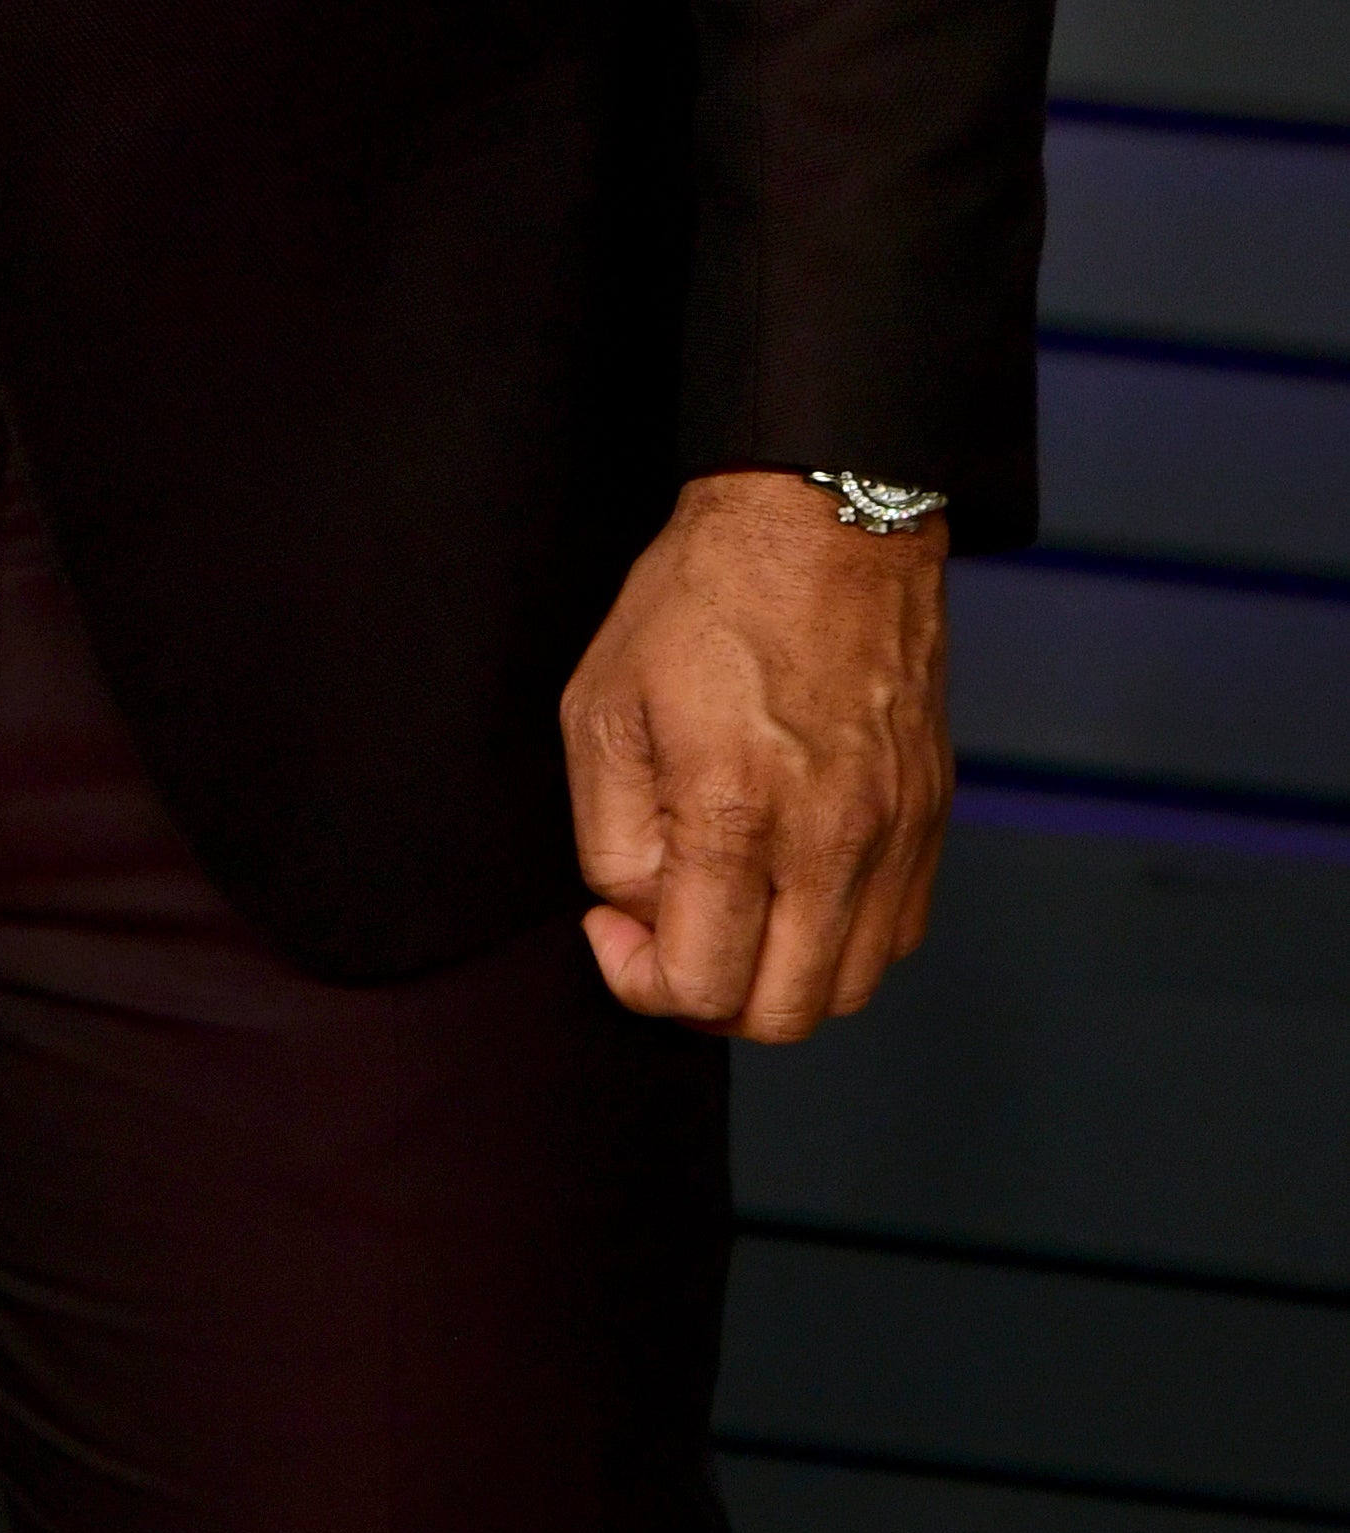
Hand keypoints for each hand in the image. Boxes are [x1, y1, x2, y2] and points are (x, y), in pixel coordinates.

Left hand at [561, 471, 951, 1042]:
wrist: (821, 517)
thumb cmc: (700, 600)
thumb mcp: (601, 704)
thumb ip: (610, 836)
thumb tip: (638, 918)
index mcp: (735, 811)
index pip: (702, 985)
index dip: (639, 981)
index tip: (613, 928)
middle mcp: (831, 840)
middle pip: (783, 1015)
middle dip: (709, 999)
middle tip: (670, 934)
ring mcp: (895, 834)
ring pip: (849, 989)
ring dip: (780, 978)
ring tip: (731, 911)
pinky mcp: (930, 817)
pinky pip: (896, 935)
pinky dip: (841, 942)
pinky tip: (793, 885)